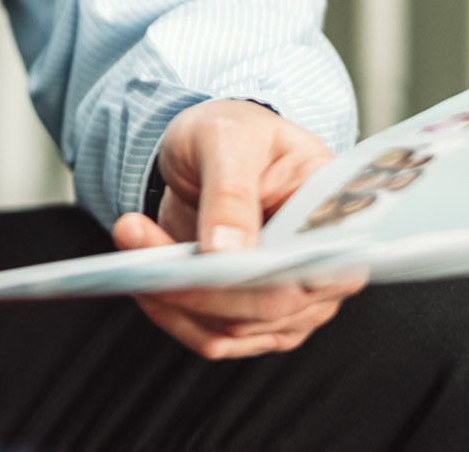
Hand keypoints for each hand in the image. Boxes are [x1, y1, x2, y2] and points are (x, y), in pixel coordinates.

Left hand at [109, 99, 365, 360]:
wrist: (211, 153)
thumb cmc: (234, 134)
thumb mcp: (228, 139)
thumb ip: (230, 190)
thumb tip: (226, 251)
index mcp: (338, 219)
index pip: (323, 267)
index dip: (275, 277)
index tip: (213, 261)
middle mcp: (324, 272)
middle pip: (268, 306)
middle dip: (196, 281)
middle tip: (135, 235)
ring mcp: (291, 304)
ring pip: (232, 326)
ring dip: (172, 293)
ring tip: (130, 239)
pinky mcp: (251, 319)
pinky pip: (211, 335)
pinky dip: (170, 312)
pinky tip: (141, 276)